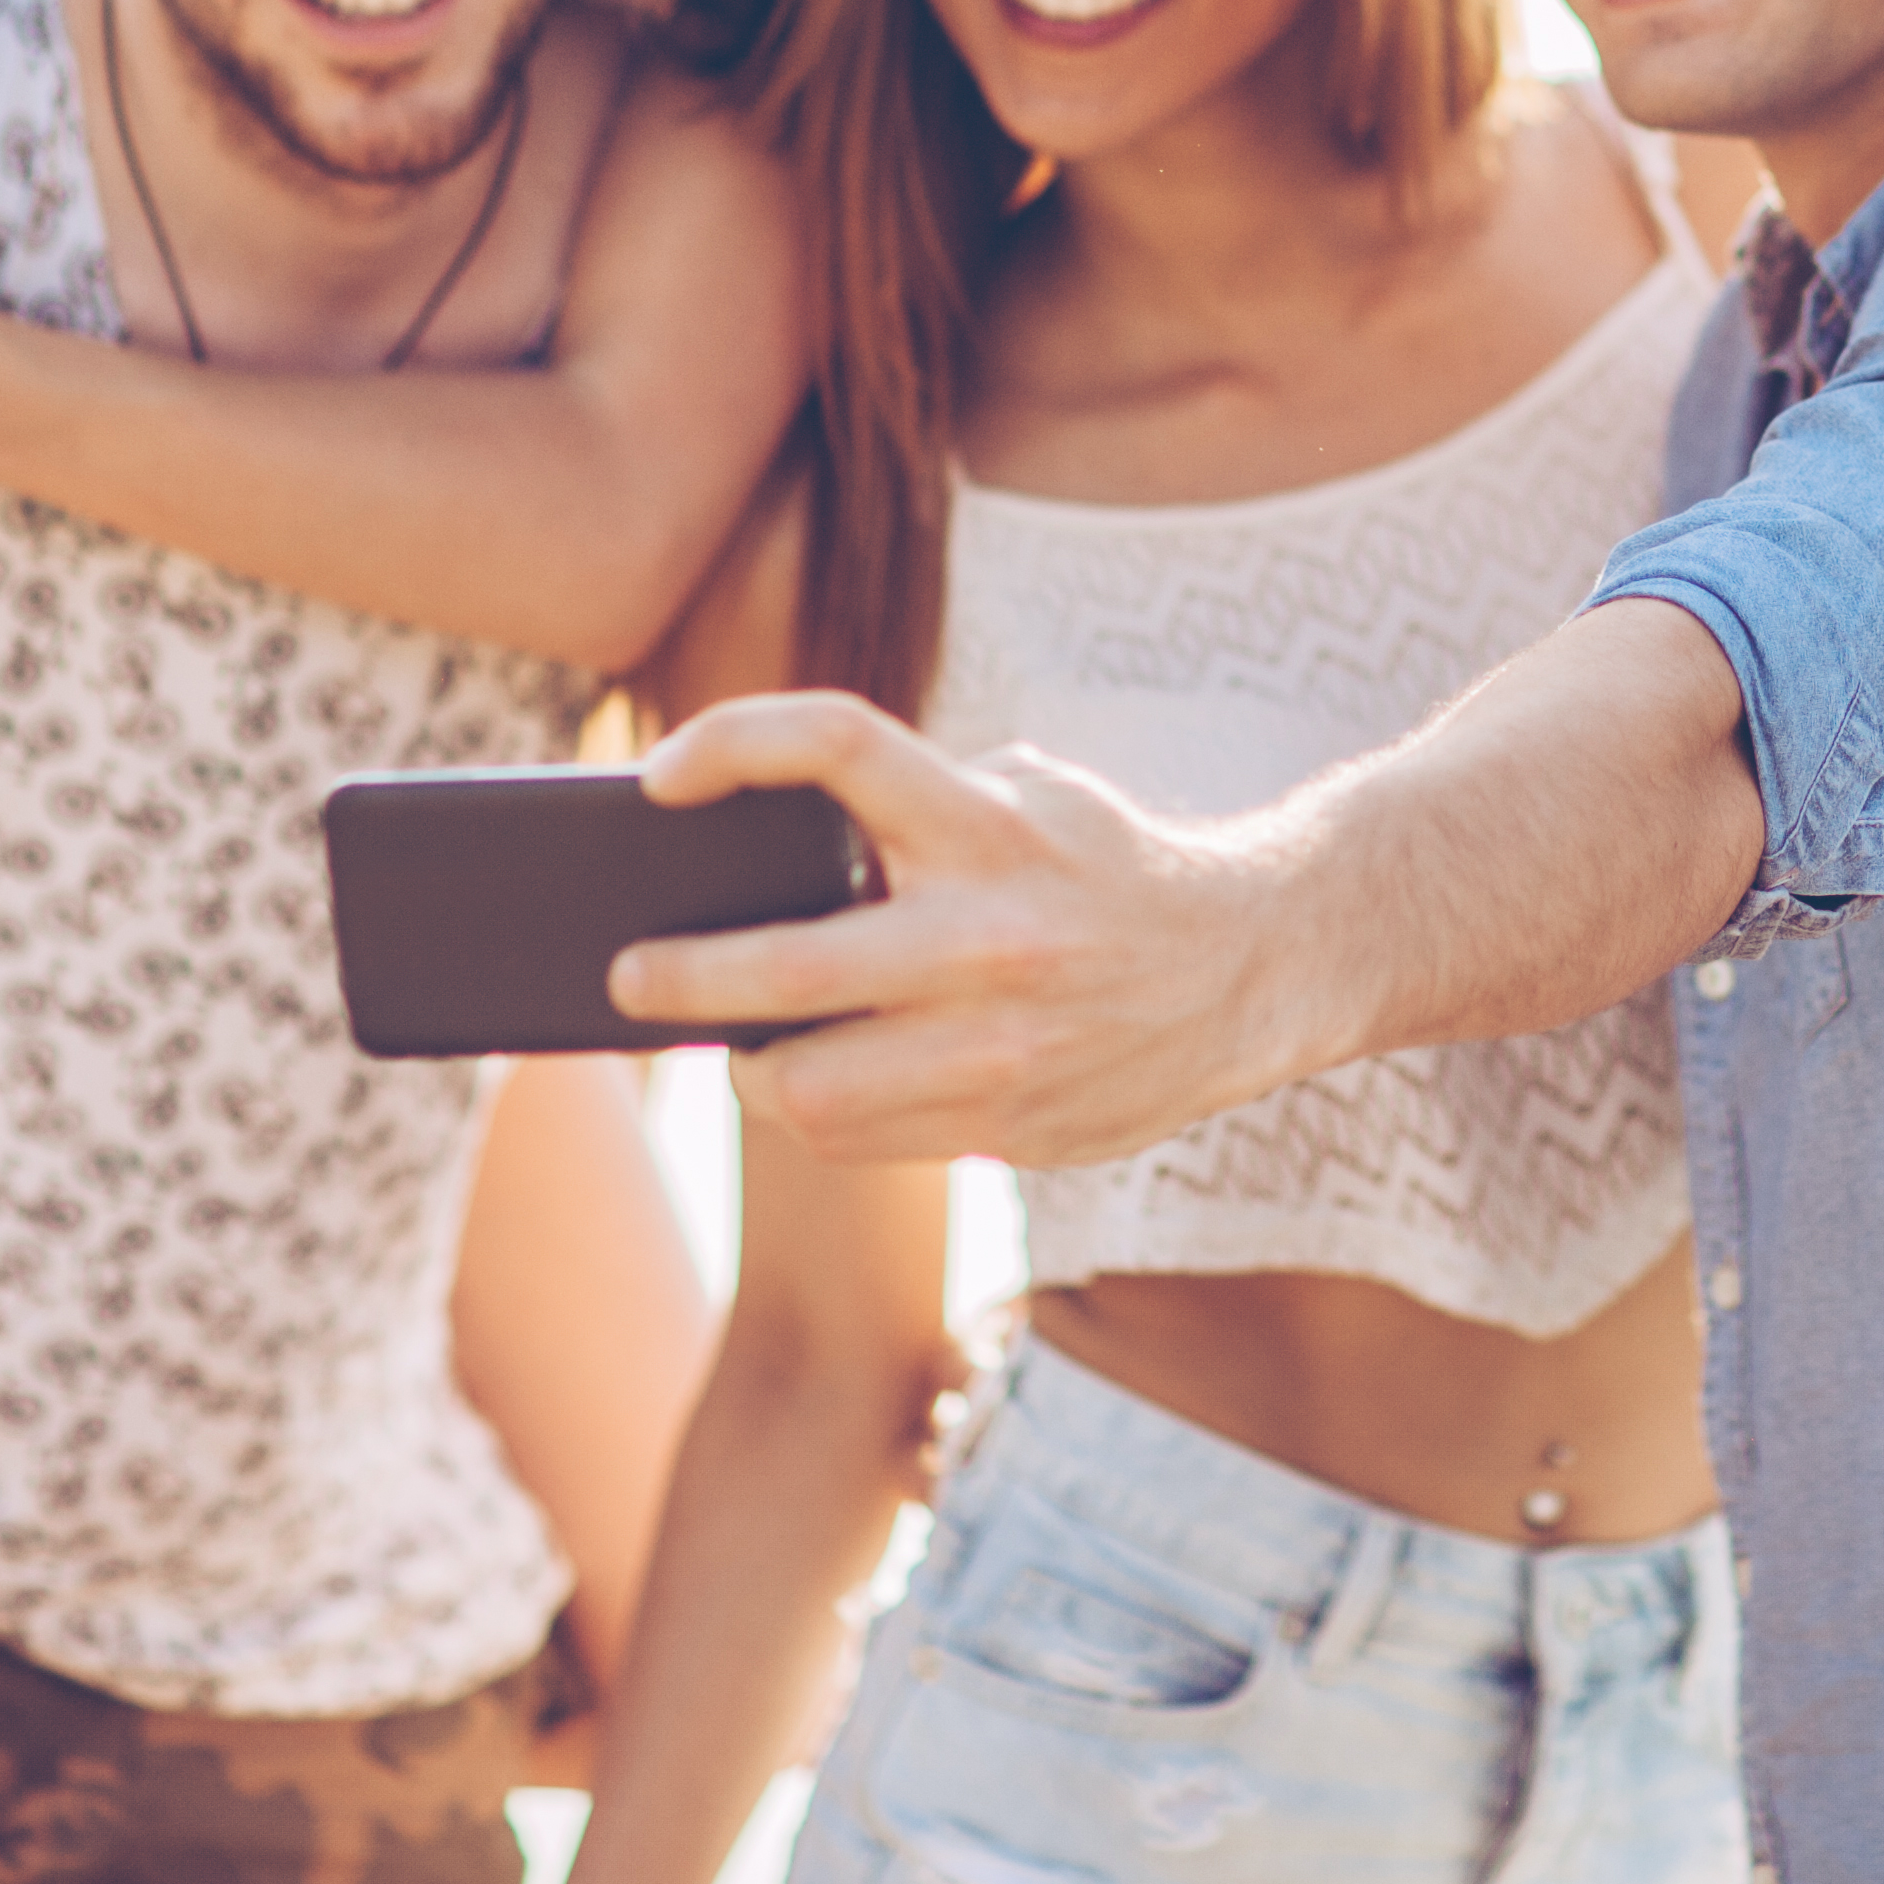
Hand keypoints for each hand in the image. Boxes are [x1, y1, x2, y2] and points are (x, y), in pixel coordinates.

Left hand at [613, 694, 1327, 1167]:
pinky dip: (822, 1113)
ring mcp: (1008, 1047)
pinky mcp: (1016, 1126)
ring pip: (814, 1092)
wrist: (1259, 964)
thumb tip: (752, 850)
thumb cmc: (1109, 866)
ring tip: (732, 1044)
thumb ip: (915, 810)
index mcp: (995, 825)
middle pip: (788, 970)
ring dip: (750, 1070)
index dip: (732, 742)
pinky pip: (870, 1140)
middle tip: (624, 972)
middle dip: (680, 979)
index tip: (657, 773)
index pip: (840, 746)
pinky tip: (816, 1083)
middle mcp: (997, 938)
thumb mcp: (1030, 797)